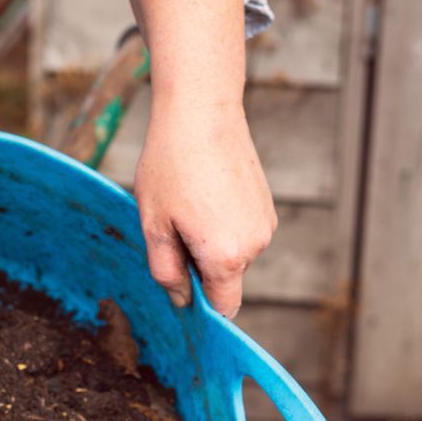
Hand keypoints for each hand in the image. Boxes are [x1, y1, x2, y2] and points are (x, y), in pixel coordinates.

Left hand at [133, 98, 276, 317]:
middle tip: (173, 229)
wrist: (202, 111)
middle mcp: (255, 245)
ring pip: (233, 256)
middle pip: (226, 281)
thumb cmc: (171, 166)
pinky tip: (205, 195)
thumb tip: (182, 300)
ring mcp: (265, 224)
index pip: (223, 309)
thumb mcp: (154, 225)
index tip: (181, 290)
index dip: (201, 308)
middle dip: (199, 268)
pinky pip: (241, 233)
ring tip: (189, 205)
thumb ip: (166, 272)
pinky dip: (223, 226)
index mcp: (226, 256)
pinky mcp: (267, 206)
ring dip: (210, 244)